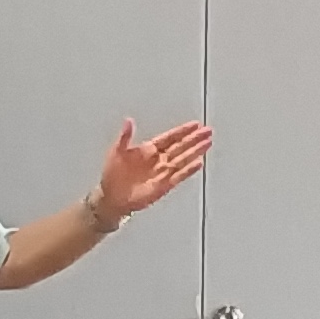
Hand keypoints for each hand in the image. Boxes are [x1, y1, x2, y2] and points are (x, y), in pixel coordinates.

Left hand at [94, 117, 214, 218]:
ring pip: (183, 159)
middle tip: (208, 131)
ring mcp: (162, 172)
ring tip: (208, 143)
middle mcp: (158, 160)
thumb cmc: (112, 175)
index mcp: (148, 150)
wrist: (111, 197)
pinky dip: (188, 170)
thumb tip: (128, 121)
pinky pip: (179, 176)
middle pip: (180, 147)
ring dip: (195, 151)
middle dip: (194, 139)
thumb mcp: (117, 152)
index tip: (195, 124)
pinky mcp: (164, 185)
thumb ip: (125, 137)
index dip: (182, 131)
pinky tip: (198, 163)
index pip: (170, 138)